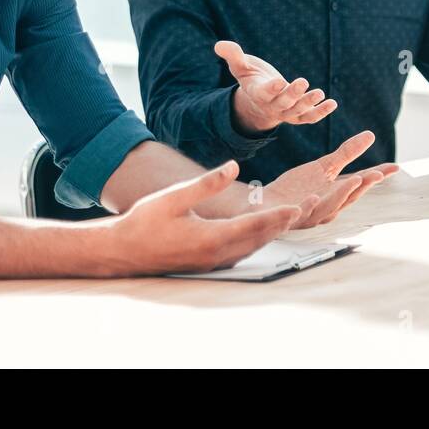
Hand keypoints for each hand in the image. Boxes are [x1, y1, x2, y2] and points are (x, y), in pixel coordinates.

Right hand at [104, 161, 309, 274]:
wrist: (123, 251)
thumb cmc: (145, 222)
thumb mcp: (175, 197)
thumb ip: (207, 183)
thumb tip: (233, 166)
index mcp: (211, 238)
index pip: (254, 225)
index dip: (278, 216)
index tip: (298, 207)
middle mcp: (216, 254)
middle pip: (259, 238)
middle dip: (283, 223)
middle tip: (305, 209)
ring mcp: (212, 262)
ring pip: (252, 247)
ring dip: (271, 233)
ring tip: (289, 218)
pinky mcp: (207, 263)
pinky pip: (240, 252)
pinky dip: (255, 240)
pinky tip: (260, 232)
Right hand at [216, 40, 337, 134]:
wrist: (258, 101)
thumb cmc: (251, 79)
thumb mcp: (240, 67)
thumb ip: (233, 56)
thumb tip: (219, 45)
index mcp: (259, 93)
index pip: (265, 92)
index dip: (272, 88)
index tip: (279, 81)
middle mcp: (273, 105)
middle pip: (284, 102)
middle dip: (293, 93)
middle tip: (303, 82)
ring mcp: (286, 112)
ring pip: (298, 111)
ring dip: (309, 103)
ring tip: (320, 93)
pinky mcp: (298, 115)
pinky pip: (310, 117)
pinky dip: (321, 112)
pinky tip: (332, 103)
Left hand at [263, 130, 399, 227]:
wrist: (268, 202)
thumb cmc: (298, 187)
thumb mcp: (324, 167)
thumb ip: (347, 153)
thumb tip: (370, 135)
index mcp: (338, 194)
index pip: (361, 183)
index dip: (377, 176)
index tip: (394, 168)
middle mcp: (329, 207)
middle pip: (349, 197)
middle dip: (363, 186)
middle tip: (376, 174)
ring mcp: (311, 214)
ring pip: (329, 207)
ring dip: (342, 195)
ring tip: (355, 181)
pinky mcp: (291, 216)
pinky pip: (299, 213)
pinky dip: (308, 207)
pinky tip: (314, 198)